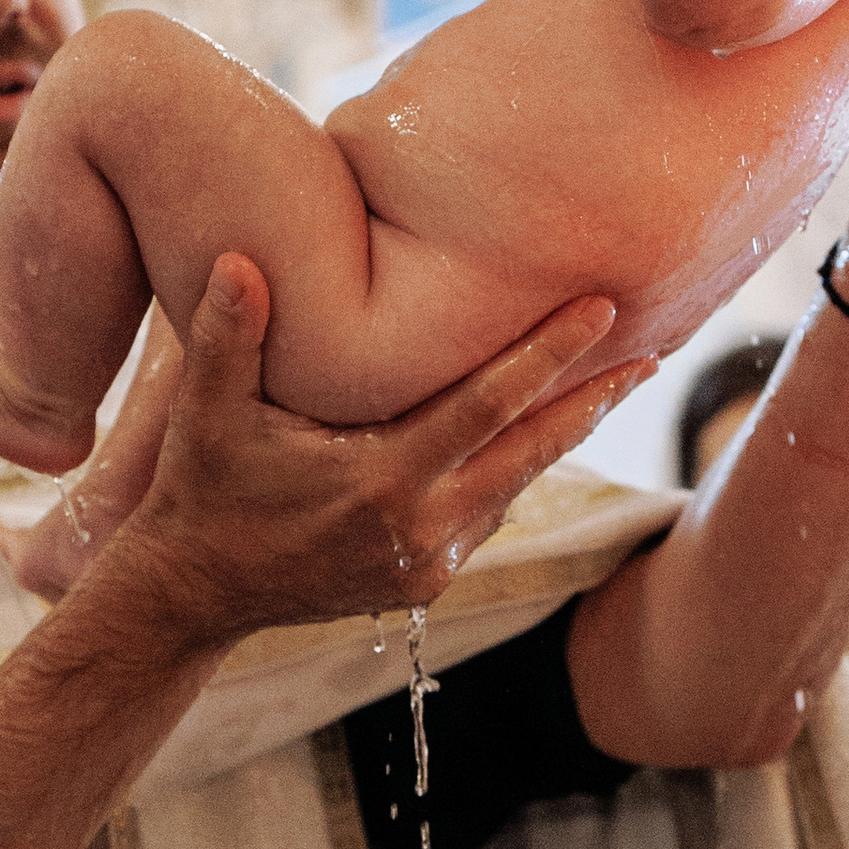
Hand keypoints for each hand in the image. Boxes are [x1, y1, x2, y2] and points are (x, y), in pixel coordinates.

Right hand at [111, 255, 654, 648]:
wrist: (195, 592)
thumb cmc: (203, 490)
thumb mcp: (207, 414)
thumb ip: (226, 336)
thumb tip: (236, 256)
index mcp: (379, 480)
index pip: (486, 407)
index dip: (546, 356)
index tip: (598, 312)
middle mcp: (418, 525)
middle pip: (531, 453)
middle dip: (592, 400)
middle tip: (652, 352)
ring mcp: (427, 562)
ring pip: (517, 486)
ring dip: (564, 435)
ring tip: (614, 385)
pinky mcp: (426, 582)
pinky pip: (488, 515)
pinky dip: (519, 472)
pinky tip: (543, 435)